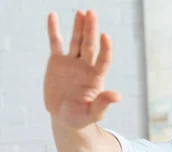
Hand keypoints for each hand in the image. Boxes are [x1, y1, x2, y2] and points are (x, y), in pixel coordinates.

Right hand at [44, 10, 119, 130]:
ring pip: (76, 41)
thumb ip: (103, 104)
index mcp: (96, 78)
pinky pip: (55, 43)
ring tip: (82, 12)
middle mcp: (86, 67)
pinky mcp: (57, 62)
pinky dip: (54, 30)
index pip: (103, 60)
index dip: (105, 49)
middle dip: (91, 30)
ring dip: (79, 27)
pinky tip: (53, 16)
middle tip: (92, 13)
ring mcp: (72, 62)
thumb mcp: (92, 114)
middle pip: (90, 45)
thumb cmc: (81, 118)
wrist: (65, 117)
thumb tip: (117, 96)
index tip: (105, 36)